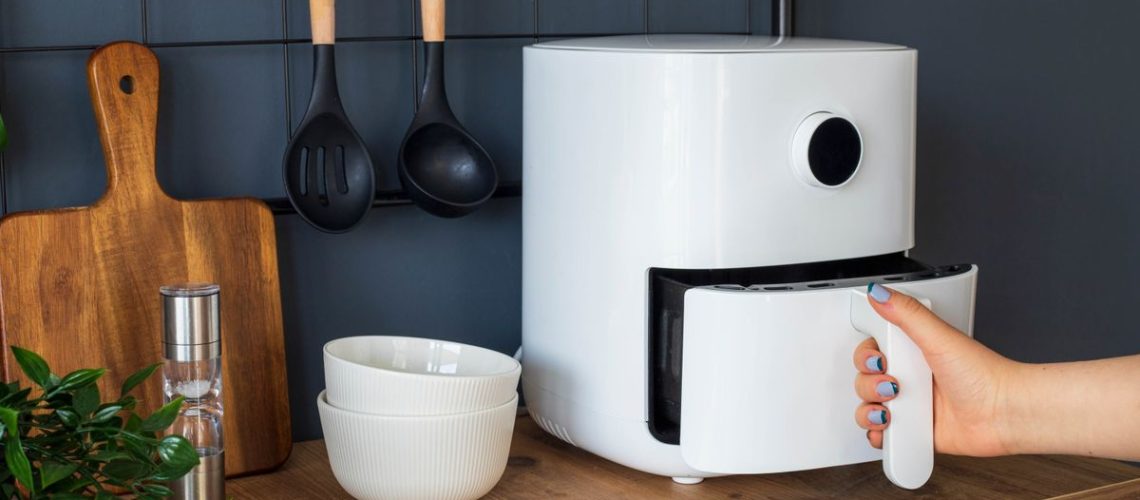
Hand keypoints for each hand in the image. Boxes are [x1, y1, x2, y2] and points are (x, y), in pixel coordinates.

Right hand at [853, 283, 1015, 455]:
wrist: (1005, 414)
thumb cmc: (984, 375)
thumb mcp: (939, 337)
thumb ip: (907, 313)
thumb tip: (878, 292)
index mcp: (913, 351)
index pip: (872, 350)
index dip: (866, 356)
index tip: (879, 359)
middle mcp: (909, 377)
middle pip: (865, 379)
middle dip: (869, 384)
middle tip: (892, 384)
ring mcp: (911, 405)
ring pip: (868, 407)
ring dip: (870, 410)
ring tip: (891, 409)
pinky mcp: (915, 431)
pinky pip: (883, 434)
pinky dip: (878, 433)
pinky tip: (889, 427)